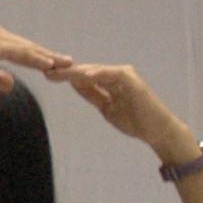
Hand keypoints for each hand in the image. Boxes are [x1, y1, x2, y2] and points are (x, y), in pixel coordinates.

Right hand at [0, 22, 68, 87]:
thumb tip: (12, 83)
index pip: (21, 50)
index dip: (38, 58)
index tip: (54, 65)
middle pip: (28, 46)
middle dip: (49, 56)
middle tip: (69, 63)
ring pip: (27, 49)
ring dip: (47, 57)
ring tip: (66, 64)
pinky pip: (20, 53)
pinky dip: (35, 59)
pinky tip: (49, 65)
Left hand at [55, 61, 191, 156]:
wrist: (156, 131)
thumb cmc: (134, 120)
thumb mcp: (106, 107)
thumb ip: (92, 94)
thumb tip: (74, 83)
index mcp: (109, 81)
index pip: (84, 77)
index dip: (66, 76)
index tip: (47, 76)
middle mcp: (116, 75)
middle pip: (87, 71)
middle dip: (67, 72)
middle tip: (46, 70)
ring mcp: (125, 76)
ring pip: (97, 71)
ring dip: (77, 72)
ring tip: (59, 73)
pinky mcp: (133, 81)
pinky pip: (114, 74)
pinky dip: (100, 74)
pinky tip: (84, 75)